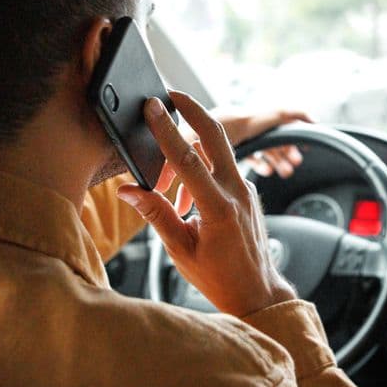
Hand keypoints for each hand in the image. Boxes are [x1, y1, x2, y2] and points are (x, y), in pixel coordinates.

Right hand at [116, 91, 295, 316]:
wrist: (258, 293)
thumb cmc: (219, 278)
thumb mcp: (180, 250)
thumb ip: (156, 215)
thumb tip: (129, 190)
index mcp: (218, 209)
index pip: (188, 159)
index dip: (167, 130)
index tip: (153, 106)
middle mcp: (237, 193)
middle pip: (216, 136)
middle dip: (194, 109)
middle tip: (171, 93)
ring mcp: (246, 190)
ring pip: (219, 150)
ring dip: (193, 146)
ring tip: (165, 176)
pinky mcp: (248, 192)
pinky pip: (224, 167)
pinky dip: (203, 166)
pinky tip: (185, 195)